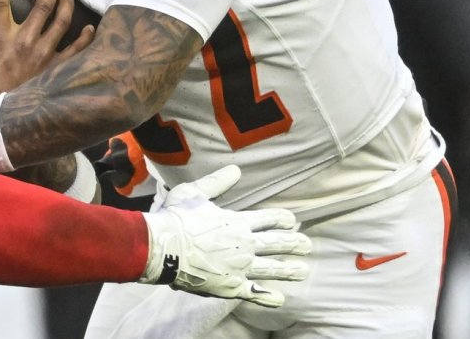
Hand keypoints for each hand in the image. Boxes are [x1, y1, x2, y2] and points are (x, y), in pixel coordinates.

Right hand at [0, 0, 94, 98]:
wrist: (7, 119)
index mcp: (2, 38)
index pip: (0, 2)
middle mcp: (26, 41)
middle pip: (42, 5)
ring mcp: (45, 53)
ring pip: (62, 20)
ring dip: (67, 3)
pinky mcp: (58, 67)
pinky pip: (77, 48)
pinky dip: (86, 36)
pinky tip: (89, 27)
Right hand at [141, 165, 310, 307]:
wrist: (162, 247)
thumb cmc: (176, 218)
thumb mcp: (194, 193)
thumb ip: (217, 182)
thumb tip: (236, 170)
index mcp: (237, 222)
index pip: (269, 219)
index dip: (282, 219)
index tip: (291, 221)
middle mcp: (244, 245)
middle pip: (277, 244)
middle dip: (294, 244)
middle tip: (307, 245)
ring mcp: (240, 268)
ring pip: (272, 269)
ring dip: (289, 270)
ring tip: (303, 271)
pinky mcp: (230, 286)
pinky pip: (254, 293)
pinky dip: (268, 297)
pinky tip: (280, 299)